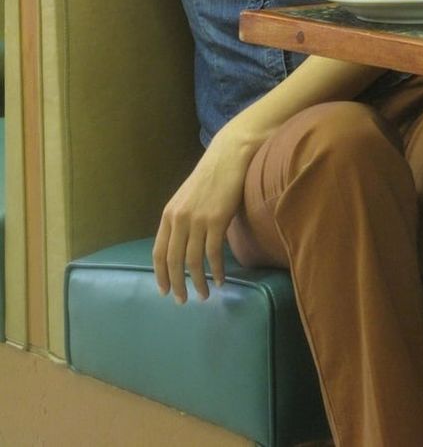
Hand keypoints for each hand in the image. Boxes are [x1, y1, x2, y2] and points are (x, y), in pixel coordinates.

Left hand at [152, 126, 259, 303]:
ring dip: (197, 282)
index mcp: (169, 214)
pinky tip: (220, 280)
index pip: (159, 252)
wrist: (229, 156)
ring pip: (192, 261)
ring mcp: (197, 219)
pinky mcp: (216, 220)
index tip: (164, 291)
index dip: (160, 274)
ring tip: (203, 295)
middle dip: (177, 284)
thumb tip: (185, 245)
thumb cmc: (212, 176)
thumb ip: (183, 219)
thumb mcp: (188, 198)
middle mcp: (179, 218)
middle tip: (183, 300)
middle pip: (173, 261)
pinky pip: (213, 253)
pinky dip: (216, 271)